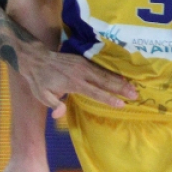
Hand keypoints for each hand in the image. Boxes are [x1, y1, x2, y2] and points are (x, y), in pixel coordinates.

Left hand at [15, 41, 137, 118]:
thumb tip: (60, 114)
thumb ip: (53, 104)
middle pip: (104, 81)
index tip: (121, 104)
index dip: (108, 98)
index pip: (94, 92)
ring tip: (133, 87)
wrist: (36, 57)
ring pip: (105, 73)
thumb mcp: (41, 95)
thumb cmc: (38, 80)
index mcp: (72, 82)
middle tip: (135, 94)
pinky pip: (100, 68)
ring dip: (120, 80)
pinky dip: (112, 73)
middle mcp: (81, 72)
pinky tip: (121, 77)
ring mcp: (83, 65)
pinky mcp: (83, 60)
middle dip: (120, 88)